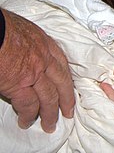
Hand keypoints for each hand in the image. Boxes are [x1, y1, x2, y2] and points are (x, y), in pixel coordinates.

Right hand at [0, 9, 73, 131]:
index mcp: (45, 43)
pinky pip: (28, 104)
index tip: (69, 88)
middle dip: (66, 99)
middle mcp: (44, 59)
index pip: (62, 64)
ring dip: (50, 113)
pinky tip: (26, 122)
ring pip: (49, 97)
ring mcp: (34, 73)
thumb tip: (23, 54)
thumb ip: (29, 45)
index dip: (66, 78)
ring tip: (50, 126)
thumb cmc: (2, 26)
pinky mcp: (19, 85)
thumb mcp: (22, 30)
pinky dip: (28, 115)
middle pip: (62, 82)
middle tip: (69, 112)